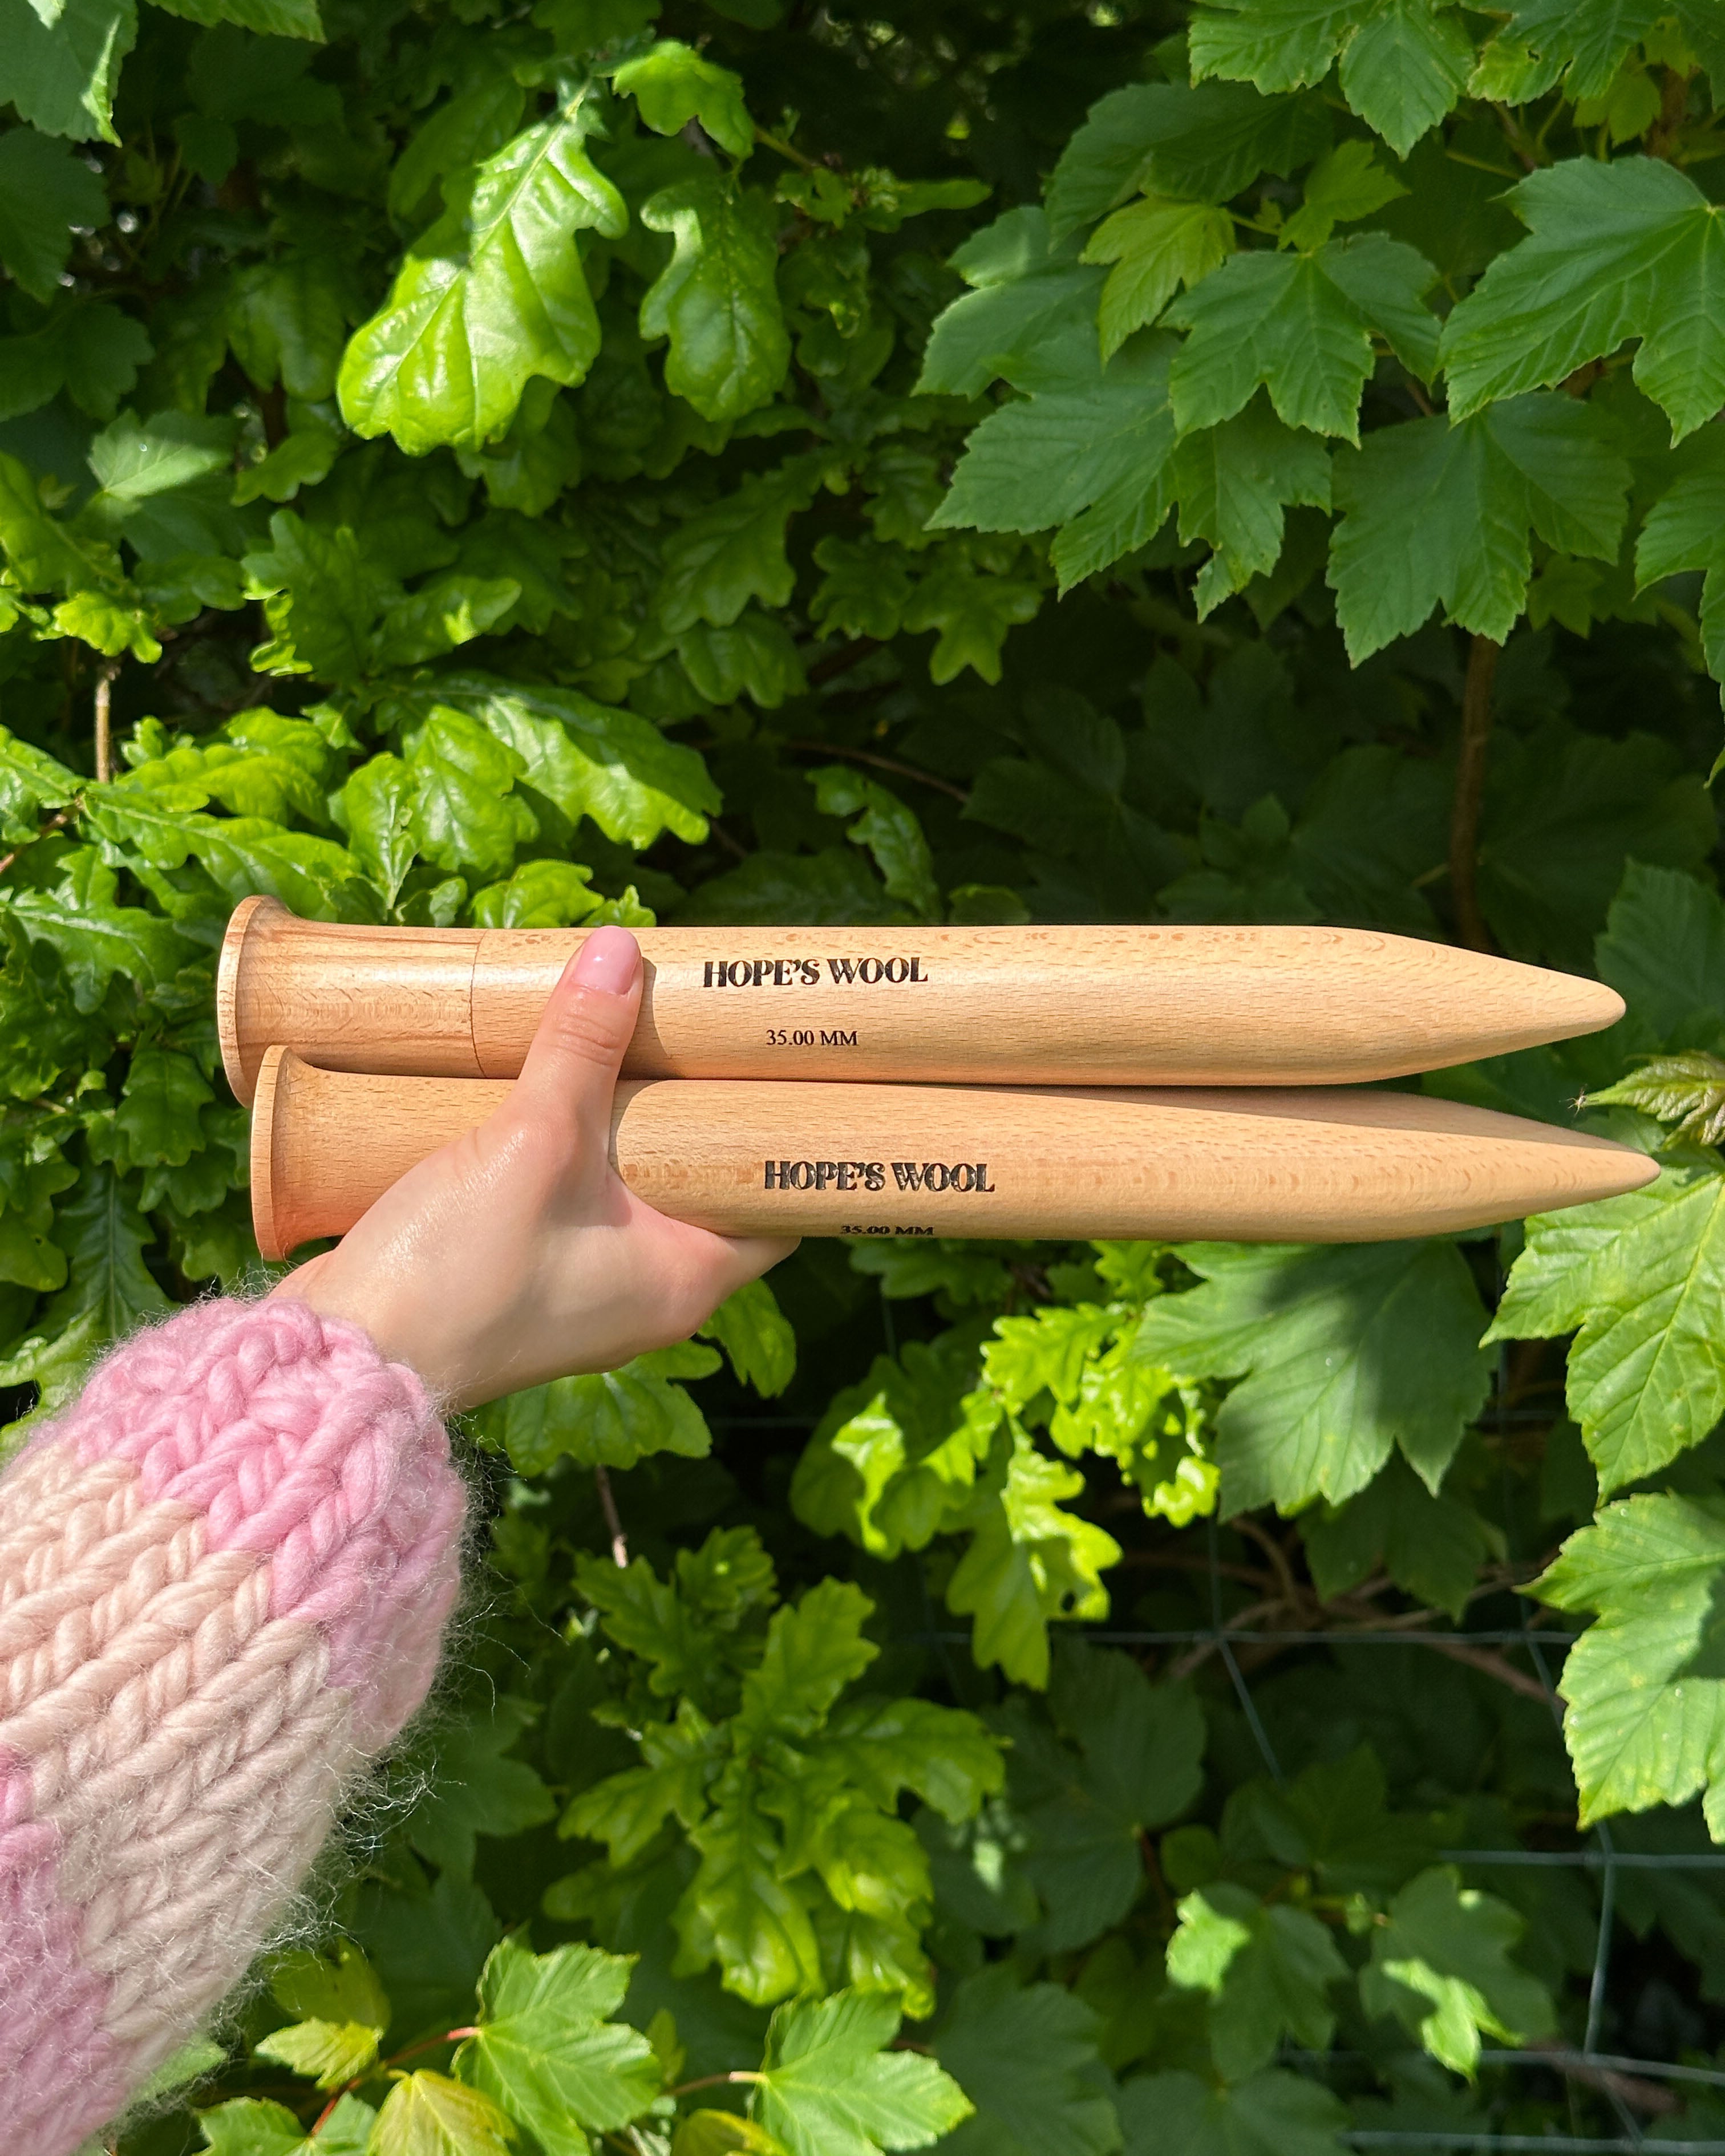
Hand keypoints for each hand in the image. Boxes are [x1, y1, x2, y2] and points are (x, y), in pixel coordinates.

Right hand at [272, 927, 795, 1406]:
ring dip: (619, 1116)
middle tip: (698, 1022)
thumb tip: (621, 953)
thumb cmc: (459, 1275)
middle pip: (698, 1179)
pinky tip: (552, 1083)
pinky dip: (567, 1143)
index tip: (785, 1062)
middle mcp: (649, 1291)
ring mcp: (585, 1285)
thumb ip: (579, 1048)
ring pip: (627, 1182)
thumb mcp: (533, 1144)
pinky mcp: (524, 1271)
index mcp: (686, 1280)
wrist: (345, 1354)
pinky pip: (569, 1194)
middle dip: (690, 1102)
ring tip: (625, 1032)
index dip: (788, 1132)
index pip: (776, 1203)